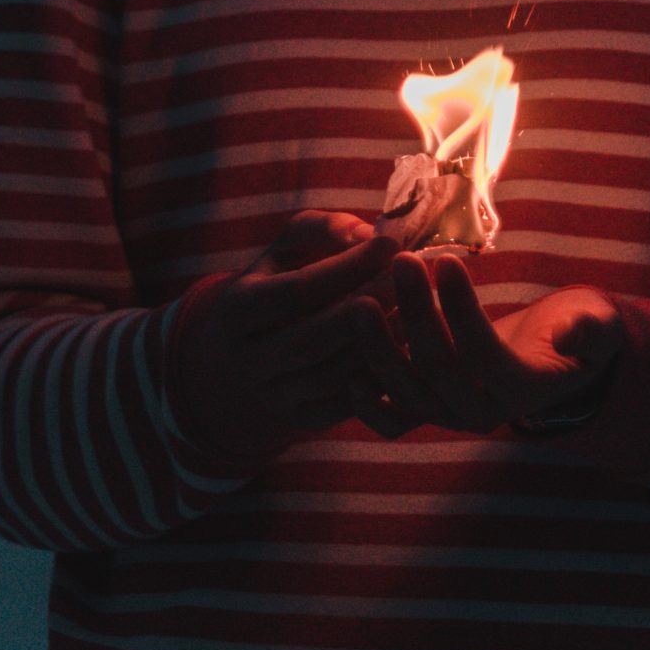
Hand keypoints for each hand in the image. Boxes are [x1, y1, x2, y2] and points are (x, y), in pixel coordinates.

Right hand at [167, 209, 403, 466]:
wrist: (248, 353)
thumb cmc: (279, 283)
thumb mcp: (287, 249)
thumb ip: (322, 229)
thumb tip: (365, 234)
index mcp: (237, 309)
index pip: (295, 290)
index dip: (345, 267)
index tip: (389, 243)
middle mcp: (248, 359)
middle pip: (312, 338)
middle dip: (365, 307)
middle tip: (407, 280)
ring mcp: (273, 396)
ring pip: (330, 376)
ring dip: (376, 344)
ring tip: (413, 310)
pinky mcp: (302, 420)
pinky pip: (344, 405)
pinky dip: (377, 377)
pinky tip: (405, 347)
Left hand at [344, 250, 624, 437]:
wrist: (551, 358)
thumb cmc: (575, 331)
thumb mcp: (596, 325)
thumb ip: (591, 329)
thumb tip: (577, 333)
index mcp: (522, 389)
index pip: (485, 352)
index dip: (464, 310)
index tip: (447, 263)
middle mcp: (482, 411)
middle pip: (439, 368)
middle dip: (415, 314)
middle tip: (399, 263)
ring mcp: (449, 415)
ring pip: (406, 394)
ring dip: (379, 349)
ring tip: (359, 302)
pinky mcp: (427, 412)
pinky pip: (391, 421)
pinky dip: (367, 403)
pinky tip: (347, 369)